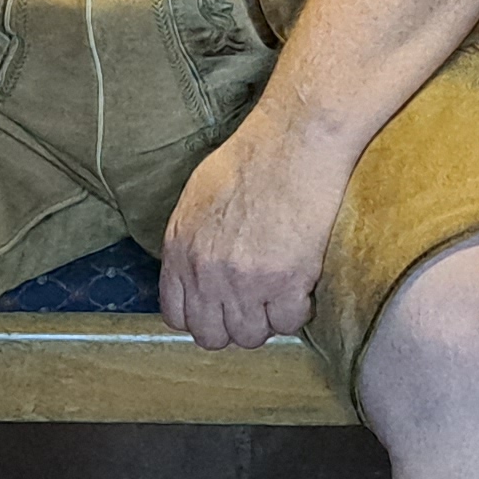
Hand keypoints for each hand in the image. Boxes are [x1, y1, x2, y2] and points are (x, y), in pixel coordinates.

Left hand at [157, 110, 344, 349]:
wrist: (294, 141)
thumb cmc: (251, 158)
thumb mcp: (198, 197)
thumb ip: (191, 241)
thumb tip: (196, 269)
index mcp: (180, 250)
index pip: (176, 315)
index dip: (203, 315)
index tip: (222, 307)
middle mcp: (206, 273)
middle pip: (212, 335)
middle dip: (234, 324)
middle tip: (255, 303)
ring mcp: (244, 282)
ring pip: (250, 336)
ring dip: (267, 319)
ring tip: (281, 292)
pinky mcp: (286, 282)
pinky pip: (288, 323)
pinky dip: (298, 310)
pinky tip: (302, 286)